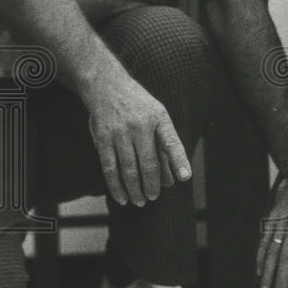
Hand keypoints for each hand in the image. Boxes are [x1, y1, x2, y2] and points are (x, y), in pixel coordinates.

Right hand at [82, 67, 190, 206]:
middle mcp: (140, 126)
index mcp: (158, 119)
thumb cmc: (138, 106)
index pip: (172, 142)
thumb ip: (165, 144)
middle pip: (148, 163)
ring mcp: (120, 133)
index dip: (179, 161)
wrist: (107, 87)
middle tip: (154, 197)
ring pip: (128, 169)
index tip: (185, 177)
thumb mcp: (158, 115)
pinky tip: (122, 197)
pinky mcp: (103, 139)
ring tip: (141, 201)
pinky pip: (110, 168)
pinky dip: (116, 186)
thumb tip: (172, 176)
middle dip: (152, 185)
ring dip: (135, 189)